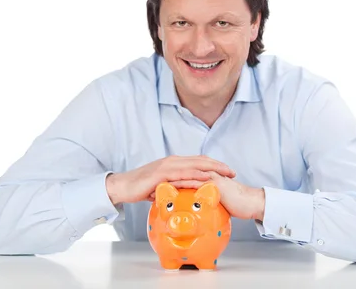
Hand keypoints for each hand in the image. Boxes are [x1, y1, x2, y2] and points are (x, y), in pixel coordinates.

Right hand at [105, 155, 235, 204]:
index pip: (198, 161)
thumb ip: (174, 186)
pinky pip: (183, 173)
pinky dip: (196, 175)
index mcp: (174, 163)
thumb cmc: (141, 188)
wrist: (123, 187)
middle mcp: (173, 161)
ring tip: (225, 174)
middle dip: (218, 165)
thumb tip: (183, 194)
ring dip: (212, 168)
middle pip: (200, 160)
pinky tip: (207, 178)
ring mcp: (167, 166)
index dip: (214, 164)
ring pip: (195, 165)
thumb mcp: (162, 186)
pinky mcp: (162, 173)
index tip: (227, 171)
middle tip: (232, 171)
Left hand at [153, 171, 265, 220]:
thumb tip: (194, 210)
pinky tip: (169, 190)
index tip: (152, 187)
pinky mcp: (212, 182)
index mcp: (203, 176)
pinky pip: (194, 181)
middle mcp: (205, 173)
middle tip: (147, 185)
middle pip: (179, 172)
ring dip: (168, 180)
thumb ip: (203, 200)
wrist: (249, 203)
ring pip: (184, 175)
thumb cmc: (235, 203)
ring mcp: (208, 175)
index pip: (181, 175)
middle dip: (163, 178)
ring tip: (152, 187)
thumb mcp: (214, 201)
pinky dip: (180, 185)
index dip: (166, 180)